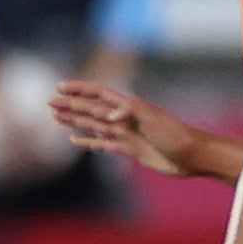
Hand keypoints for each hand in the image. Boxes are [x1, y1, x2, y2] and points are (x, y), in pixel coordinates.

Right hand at [51, 81, 201, 177]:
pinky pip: (102, 144)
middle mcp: (124, 118)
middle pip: (91, 109)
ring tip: (56, 116)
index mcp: (129, 106)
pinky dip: (87, 141)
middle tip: (50, 103)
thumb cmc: (176, 134)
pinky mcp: (128, 149)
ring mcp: (125, 133)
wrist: (192, 155)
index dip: (80, 90)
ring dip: (75, 120)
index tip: (61, 87)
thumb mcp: (154, 119)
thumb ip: (130, 112)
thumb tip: (108, 115)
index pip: (99, 94)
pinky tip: (74, 139)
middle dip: (71, 105)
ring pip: (93, 125)